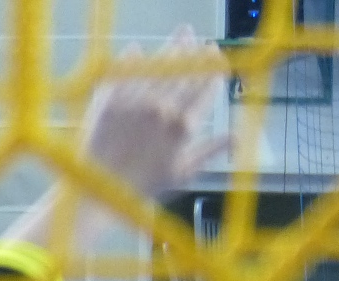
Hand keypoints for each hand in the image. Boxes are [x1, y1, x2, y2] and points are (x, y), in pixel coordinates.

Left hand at [79, 28, 229, 201]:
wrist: (101, 189)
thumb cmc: (145, 186)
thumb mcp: (184, 173)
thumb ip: (211, 150)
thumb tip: (237, 138)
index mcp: (183, 128)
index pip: (205, 93)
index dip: (214, 74)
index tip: (219, 62)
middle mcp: (162, 109)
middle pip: (185, 74)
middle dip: (198, 56)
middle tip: (205, 42)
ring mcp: (135, 101)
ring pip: (160, 67)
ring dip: (174, 48)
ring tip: (183, 34)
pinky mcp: (110, 98)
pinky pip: (126, 72)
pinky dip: (134, 60)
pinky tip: (139, 50)